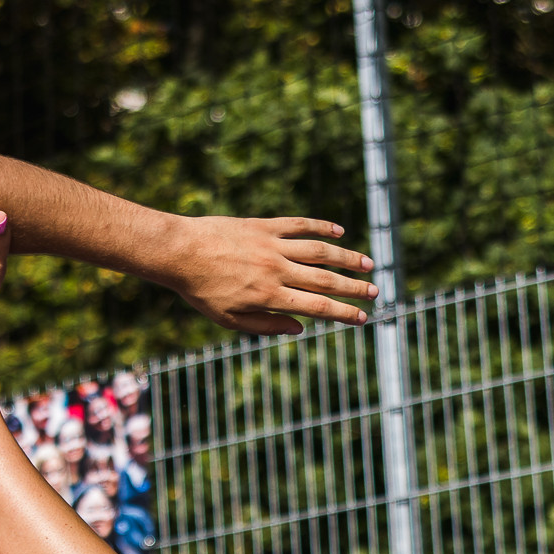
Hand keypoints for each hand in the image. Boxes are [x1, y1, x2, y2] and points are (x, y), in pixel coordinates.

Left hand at [172, 217, 377, 336]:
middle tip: (375, 292)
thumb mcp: (229, 320)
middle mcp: (276, 270)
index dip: (343, 313)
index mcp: (269, 297)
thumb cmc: (200, 290)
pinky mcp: (263, 225)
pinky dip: (321, 227)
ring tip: (366, 263)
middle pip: (325, 280)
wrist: (179, 252)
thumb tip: (299, 329)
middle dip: (353, 288)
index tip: (362, 318)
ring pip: (319, 250)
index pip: (317, 308)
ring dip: (346, 257)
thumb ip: (265, 326)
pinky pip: (299, 224)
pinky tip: (338, 231)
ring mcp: (272, 245)